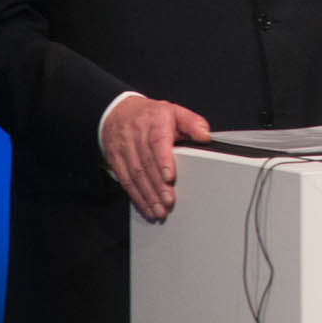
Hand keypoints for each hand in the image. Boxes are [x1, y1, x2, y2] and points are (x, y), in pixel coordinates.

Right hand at [100, 95, 210, 222]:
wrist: (118, 112)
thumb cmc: (151, 115)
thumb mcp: (174, 112)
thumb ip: (192, 123)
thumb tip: (205, 136)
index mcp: (154, 123)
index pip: (158, 143)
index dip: (163, 162)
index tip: (170, 178)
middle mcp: (136, 137)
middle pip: (147, 164)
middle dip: (158, 186)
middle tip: (169, 202)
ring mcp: (124, 149)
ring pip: (135, 176)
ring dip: (147, 196)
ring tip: (159, 210)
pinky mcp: (115, 160)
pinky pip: (125, 181)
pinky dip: (136, 197)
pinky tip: (146, 207)